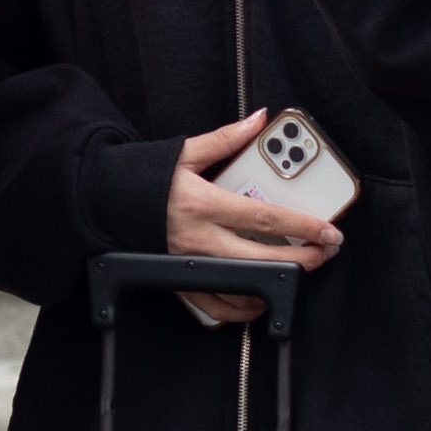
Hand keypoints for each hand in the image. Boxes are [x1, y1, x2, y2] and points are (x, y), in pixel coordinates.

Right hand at [164, 109, 338, 324]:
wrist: (103, 203)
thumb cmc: (143, 179)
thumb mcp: (184, 153)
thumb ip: (226, 138)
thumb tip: (258, 120)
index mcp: (204, 204)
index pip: (266, 219)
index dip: (303, 226)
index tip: (328, 230)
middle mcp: (200, 239)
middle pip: (264, 259)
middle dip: (303, 259)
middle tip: (325, 252)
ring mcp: (190, 265)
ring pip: (244, 288)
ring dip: (277, 285)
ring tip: (299, 273)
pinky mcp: (180, 281)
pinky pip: (216, 307)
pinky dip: (241, 309)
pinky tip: (260, 298)